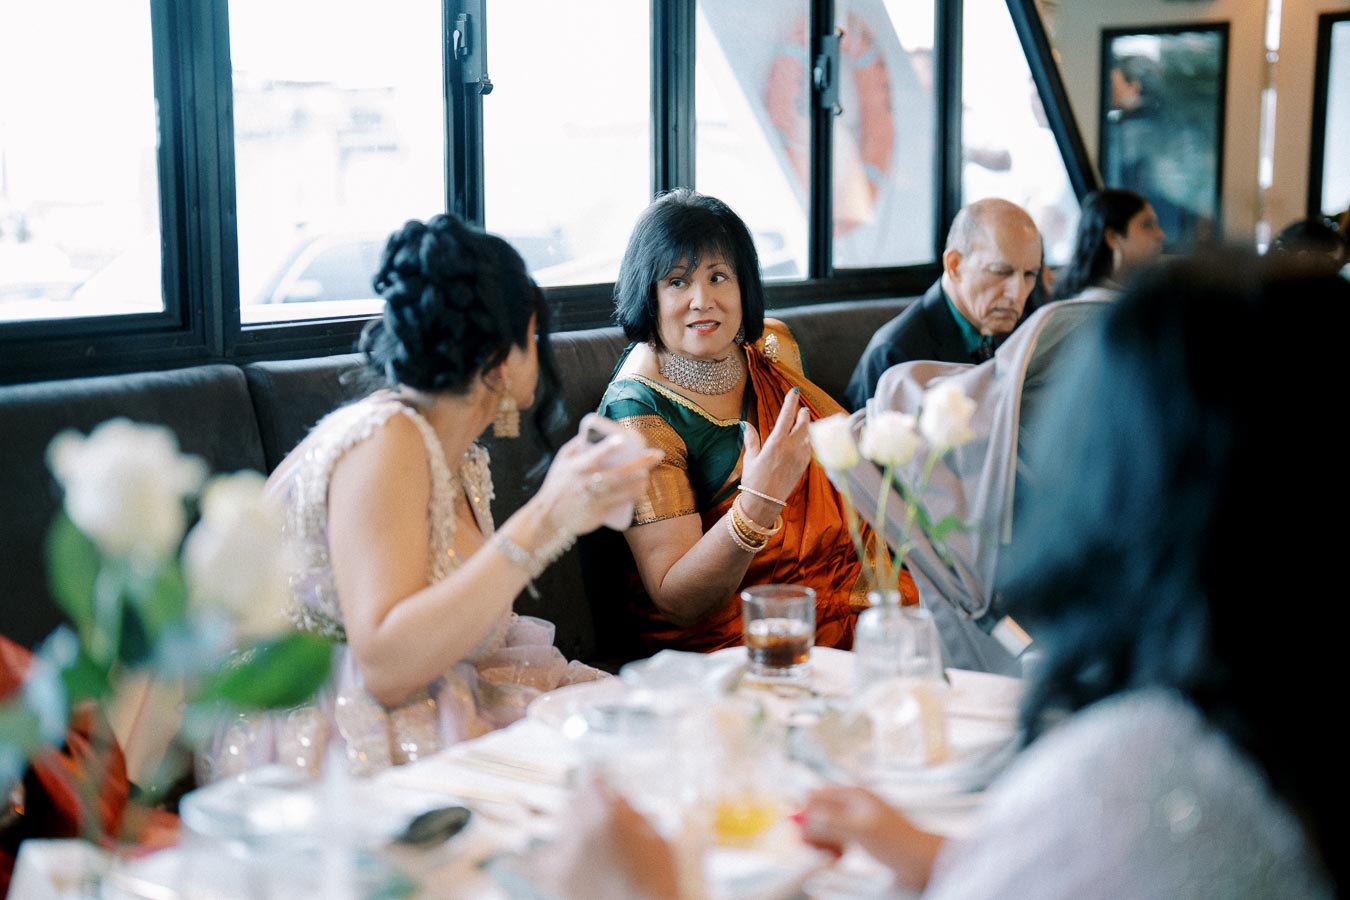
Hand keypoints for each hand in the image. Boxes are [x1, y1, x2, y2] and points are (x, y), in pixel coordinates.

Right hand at [535, 431, 662, 536]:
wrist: (548, 518)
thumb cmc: (556, 486)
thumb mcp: (561, 461)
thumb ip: (577, 445)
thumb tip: (593, 431)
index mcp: (576, 468)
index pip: (593, 456)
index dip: (607, 447)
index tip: (621, 440)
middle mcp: (587, 484)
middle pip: (619, 473)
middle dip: (641, 463)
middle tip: (656, 454)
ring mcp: (596, 499)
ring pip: (625, 489)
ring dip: (641, 479)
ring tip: (648, 471)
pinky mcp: (601, 513)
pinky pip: (623, 502)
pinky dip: (634, 494)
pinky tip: (641, 487)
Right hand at [740, 388, 811, 515]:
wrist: (765, 502)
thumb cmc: (754, 480)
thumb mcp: (750, 458)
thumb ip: (751, 439)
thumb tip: (745, 424)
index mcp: (776, 442)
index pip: (786, 416)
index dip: (791, 402)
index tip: (794, 391)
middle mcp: (791, 447)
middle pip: (802, 424)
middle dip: (802, 414)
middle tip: (802, 409)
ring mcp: (799, 457)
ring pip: (808, 436)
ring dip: (807, 428)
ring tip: (805, 423)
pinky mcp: (803, 466)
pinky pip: (810, 448)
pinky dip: (809, 441)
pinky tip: (806, 440)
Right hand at [800, 785, 941, 890]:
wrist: (918, 859)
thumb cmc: (895, 841)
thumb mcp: (859, 830)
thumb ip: (831, 822)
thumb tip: (807, 817)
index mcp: (853, 795)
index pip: (818, 794)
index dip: (806, 809)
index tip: (799, 828)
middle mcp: (853, 804)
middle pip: (820, 810)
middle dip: (813, 827)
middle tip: (811, 845)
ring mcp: (856, 820)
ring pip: (827, 826)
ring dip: (822, 839)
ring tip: (826, 853)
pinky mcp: (860, 836)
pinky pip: (837, 838)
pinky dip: (833, 846)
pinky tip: (837, 856)